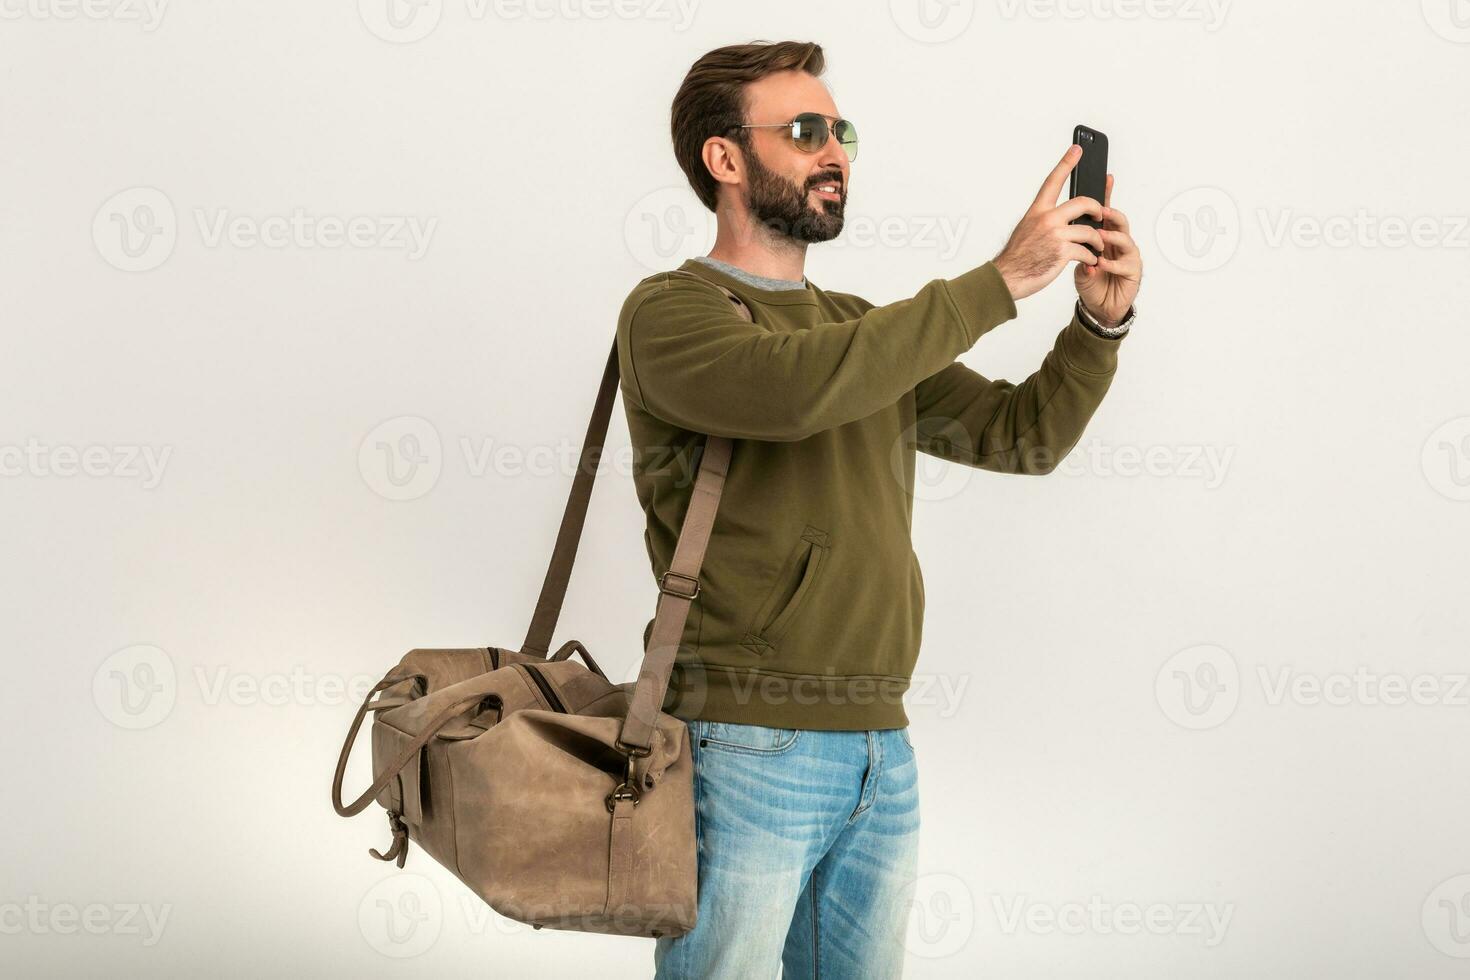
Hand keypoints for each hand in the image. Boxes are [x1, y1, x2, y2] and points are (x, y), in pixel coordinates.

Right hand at [992, 145, 1104, 301]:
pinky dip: (1091, 258)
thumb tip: (1067, 219)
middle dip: (1097, 209)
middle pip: (1083, 202)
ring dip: (1098, 241)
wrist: (1008, 278)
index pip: (1053, 181)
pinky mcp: (1062, 252)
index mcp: (1037, 211)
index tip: (1077, 149)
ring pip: (1089, 231)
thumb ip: (1045, 220)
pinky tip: (1088, 261)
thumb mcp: (1027, 230)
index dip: (1067, 163)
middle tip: (1100, 216)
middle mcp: (1046, 219)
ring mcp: (1055, 235)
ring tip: (1098, 247)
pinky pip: (1086, 251)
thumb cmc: (1018, 257)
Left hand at [1074, 173, 1141, 326]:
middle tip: (1100, 211)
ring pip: (1125, 240)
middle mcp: (1118, 243)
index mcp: (1105, 236)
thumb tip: (1068, 229)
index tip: (1105, 178)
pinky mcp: (1132, 273)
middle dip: (1111, 214)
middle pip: (1119, 221)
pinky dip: (1111, 264)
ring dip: (1112, 236)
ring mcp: (1127, 256)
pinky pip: (1124, 265)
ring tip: (1101, 236)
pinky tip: (1100, 263)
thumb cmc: (1090, 282)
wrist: (1098, 308)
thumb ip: (1076, 245)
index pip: (1105, 212)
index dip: (1106, 195)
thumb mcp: (1078, 259)